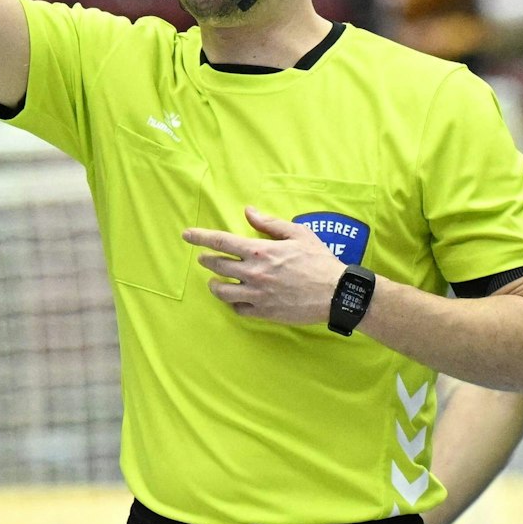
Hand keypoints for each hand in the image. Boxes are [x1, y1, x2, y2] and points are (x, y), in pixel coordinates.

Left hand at [183, 207, 346, 325]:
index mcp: (260, 251)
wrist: (336, 293)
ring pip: (222, 291)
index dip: (200, 237)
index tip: (186, 235)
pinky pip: (238, 309)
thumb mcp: (298, 234)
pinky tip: (235, 298)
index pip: (221, 241)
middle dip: (206, 260)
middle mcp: (254, 273)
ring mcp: (257, 295)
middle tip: (204, 259)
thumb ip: (269, 223)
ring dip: (215, 285)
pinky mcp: (264, 312)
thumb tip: (248, 211)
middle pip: (217, 266)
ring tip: (215, 281)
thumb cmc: (319, 260)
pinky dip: (233, 303)